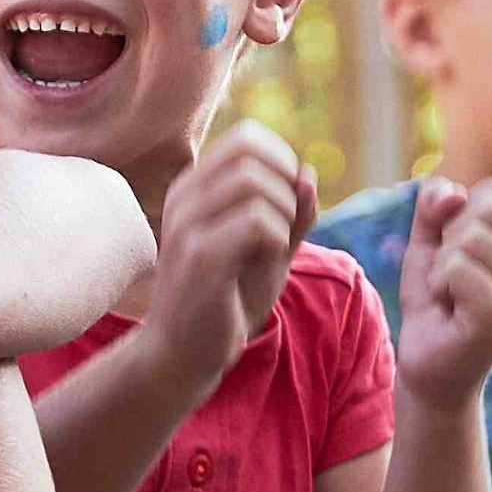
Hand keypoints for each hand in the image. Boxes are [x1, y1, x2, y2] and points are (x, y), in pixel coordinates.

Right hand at [142, 122, 317, 377]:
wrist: (185, 354)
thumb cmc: (227, 300)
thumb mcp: (270, 251)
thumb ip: (292, 213)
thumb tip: (308, 172)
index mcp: (193, 188)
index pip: (246, 137)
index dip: (282, 160)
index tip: (288, 202)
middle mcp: (183, 197)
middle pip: (251, 153)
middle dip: (286, 185)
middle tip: (287, 225)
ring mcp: (186, 224)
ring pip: (254, 182)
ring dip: (284, 211)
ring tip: (278, 244)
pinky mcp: (198, 256)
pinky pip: (256, 221)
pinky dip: (278, 236)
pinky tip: (270, 259)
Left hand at [390, 174, 491, 406]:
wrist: (429, 364)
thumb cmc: (436, 300)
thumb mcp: (429, 240)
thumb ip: (434, 203)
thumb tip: (456, 192)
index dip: (463, 211)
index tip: (459, 251)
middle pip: (486, 206)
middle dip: (450, 237)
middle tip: (451, 276)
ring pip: (469, 236)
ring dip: (442, 265)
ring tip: (451, 295)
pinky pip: (458, 266)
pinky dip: (439, 283)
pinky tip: (450, 308)